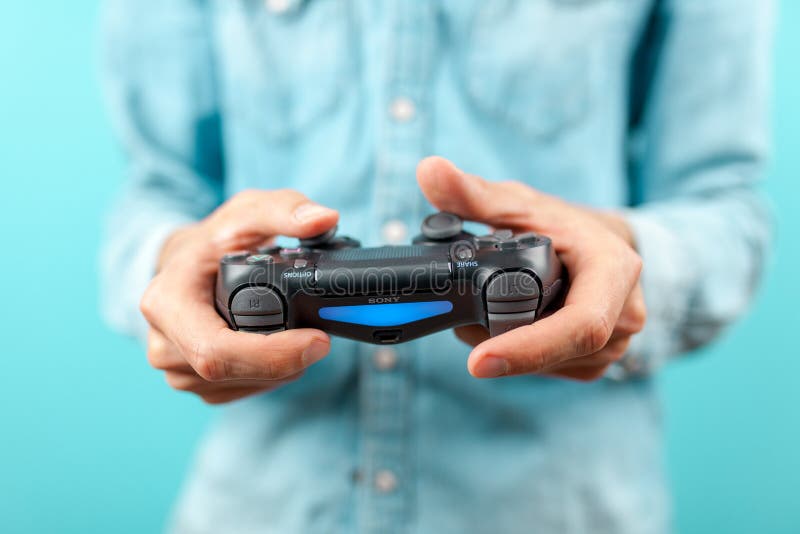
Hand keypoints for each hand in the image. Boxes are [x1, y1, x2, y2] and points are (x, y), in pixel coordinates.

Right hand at [140, 190, 338, 403]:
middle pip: (233, 373)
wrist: (186, 265)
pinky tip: (279, 349)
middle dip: (286, 361)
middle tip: (321, 337)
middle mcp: (164, 345)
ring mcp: (176, 371)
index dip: (271, 355)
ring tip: (296, 334)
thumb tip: (325, 219)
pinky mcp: (195, 385)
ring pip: (242, 386)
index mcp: (165, 303)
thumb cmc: (214, 240)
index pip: (216, 351)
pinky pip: (242, 391)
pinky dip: (270, 376)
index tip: (317, 340)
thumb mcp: (247, 212)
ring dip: (281, 369)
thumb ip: (286, 210)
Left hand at [417, 157, 645, 380]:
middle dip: (500, 342)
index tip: (479, 361)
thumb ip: (475, 193)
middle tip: (458, 319)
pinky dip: (517, 356)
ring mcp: (614, 346)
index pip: (581, 324)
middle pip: (556, 350)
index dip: (530, 347)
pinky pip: (550, 370)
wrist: (604, 247)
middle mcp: (624, 316)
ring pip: (548, 365)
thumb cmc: (564, 225)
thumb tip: (428, 170)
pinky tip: (499, 331)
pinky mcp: (595, 362)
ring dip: (505, 349)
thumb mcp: (524, 204)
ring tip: (478, 316)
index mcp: (615, 272)